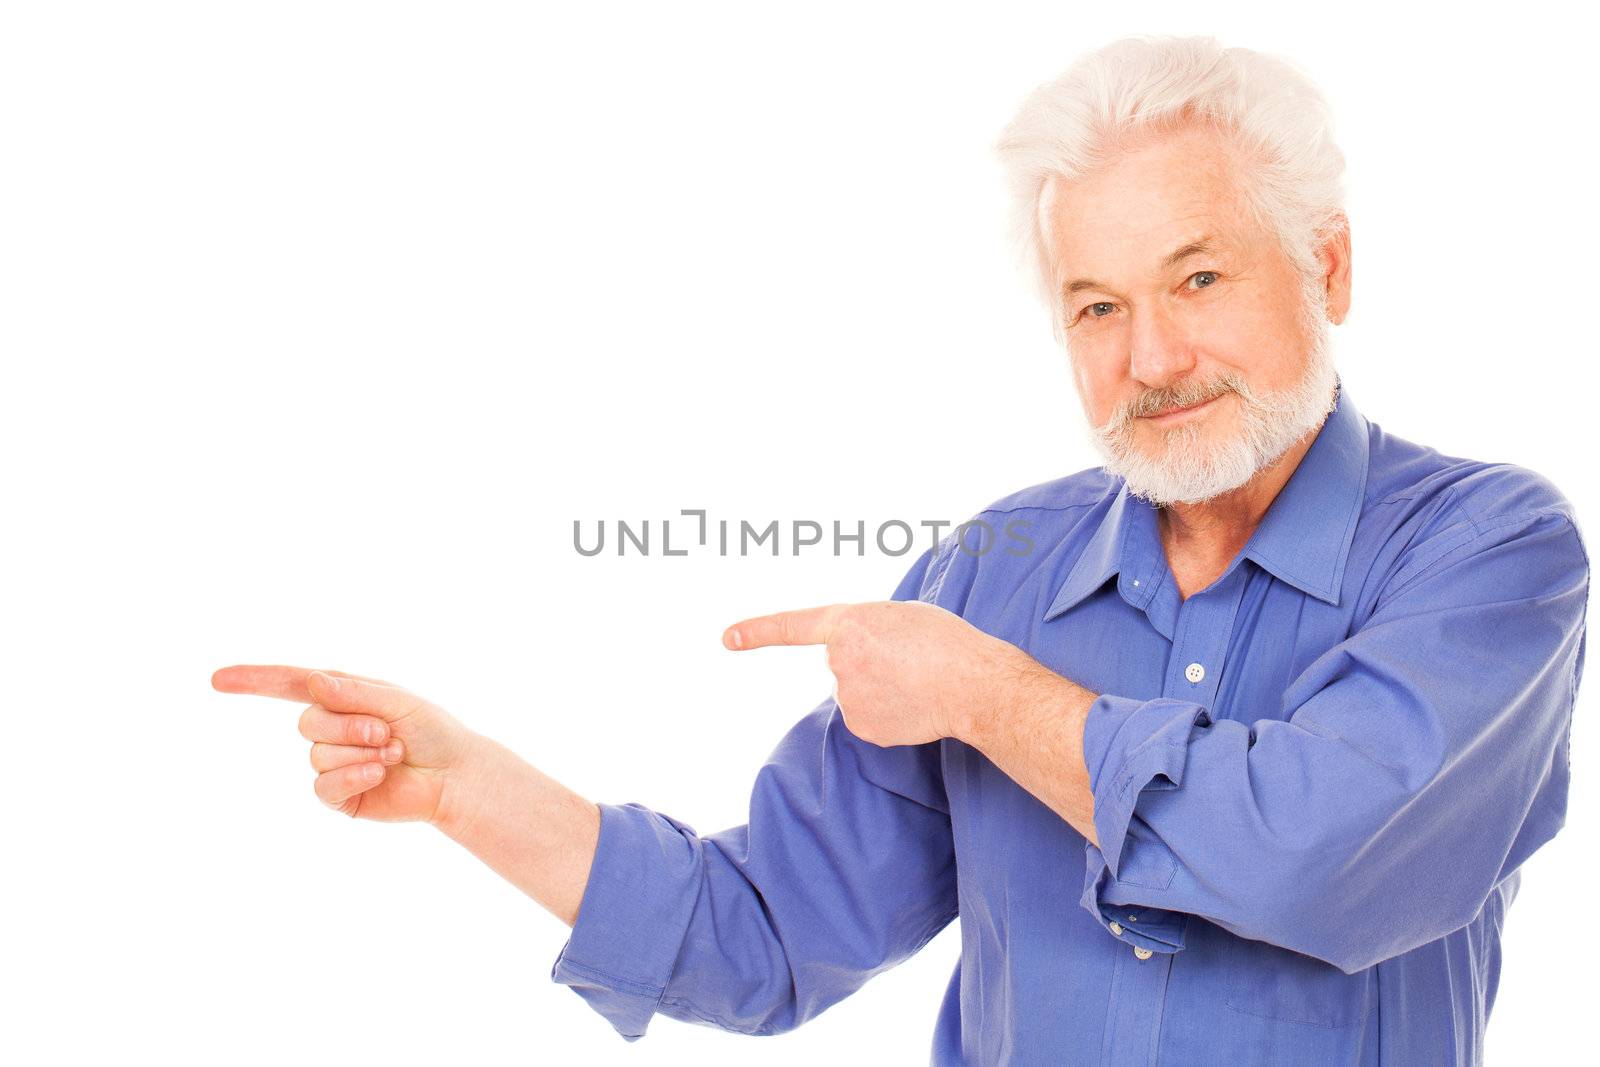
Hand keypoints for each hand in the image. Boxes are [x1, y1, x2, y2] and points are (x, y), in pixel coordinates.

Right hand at [212, 665, 476, 823]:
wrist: (454, 775)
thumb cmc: (431, 731)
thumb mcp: (396, 701)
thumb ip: (353, 693)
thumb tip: (312, 682)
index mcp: (342, 696)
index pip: (288, 684)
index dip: (253, 681)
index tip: (218, 679)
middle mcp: (331, 728)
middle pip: (307, 722)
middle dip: (349, 726)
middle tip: (386, 731)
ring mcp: (332, 763)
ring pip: (317, 755)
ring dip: (360, 752)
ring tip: (393, 752)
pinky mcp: (339, 795)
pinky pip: (324, 786)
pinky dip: (354, 776)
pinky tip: (379, 773)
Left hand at [722, 600, 1055, 746]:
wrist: (975, 685)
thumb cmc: (946, 642)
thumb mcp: (900, 615)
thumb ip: (865, 629)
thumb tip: (848, 658)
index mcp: (849, 622)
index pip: (793, 626)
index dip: (757, 631)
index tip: (726, 638)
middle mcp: (839, 660)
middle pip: (843, 661)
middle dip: (869, 660)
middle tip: (908, 658)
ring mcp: (848, 697)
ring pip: (855, 690)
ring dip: (880, 686)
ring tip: (916, 680)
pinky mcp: (861, 727)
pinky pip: (866, 716)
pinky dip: (887, 712)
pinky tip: (913, 704)